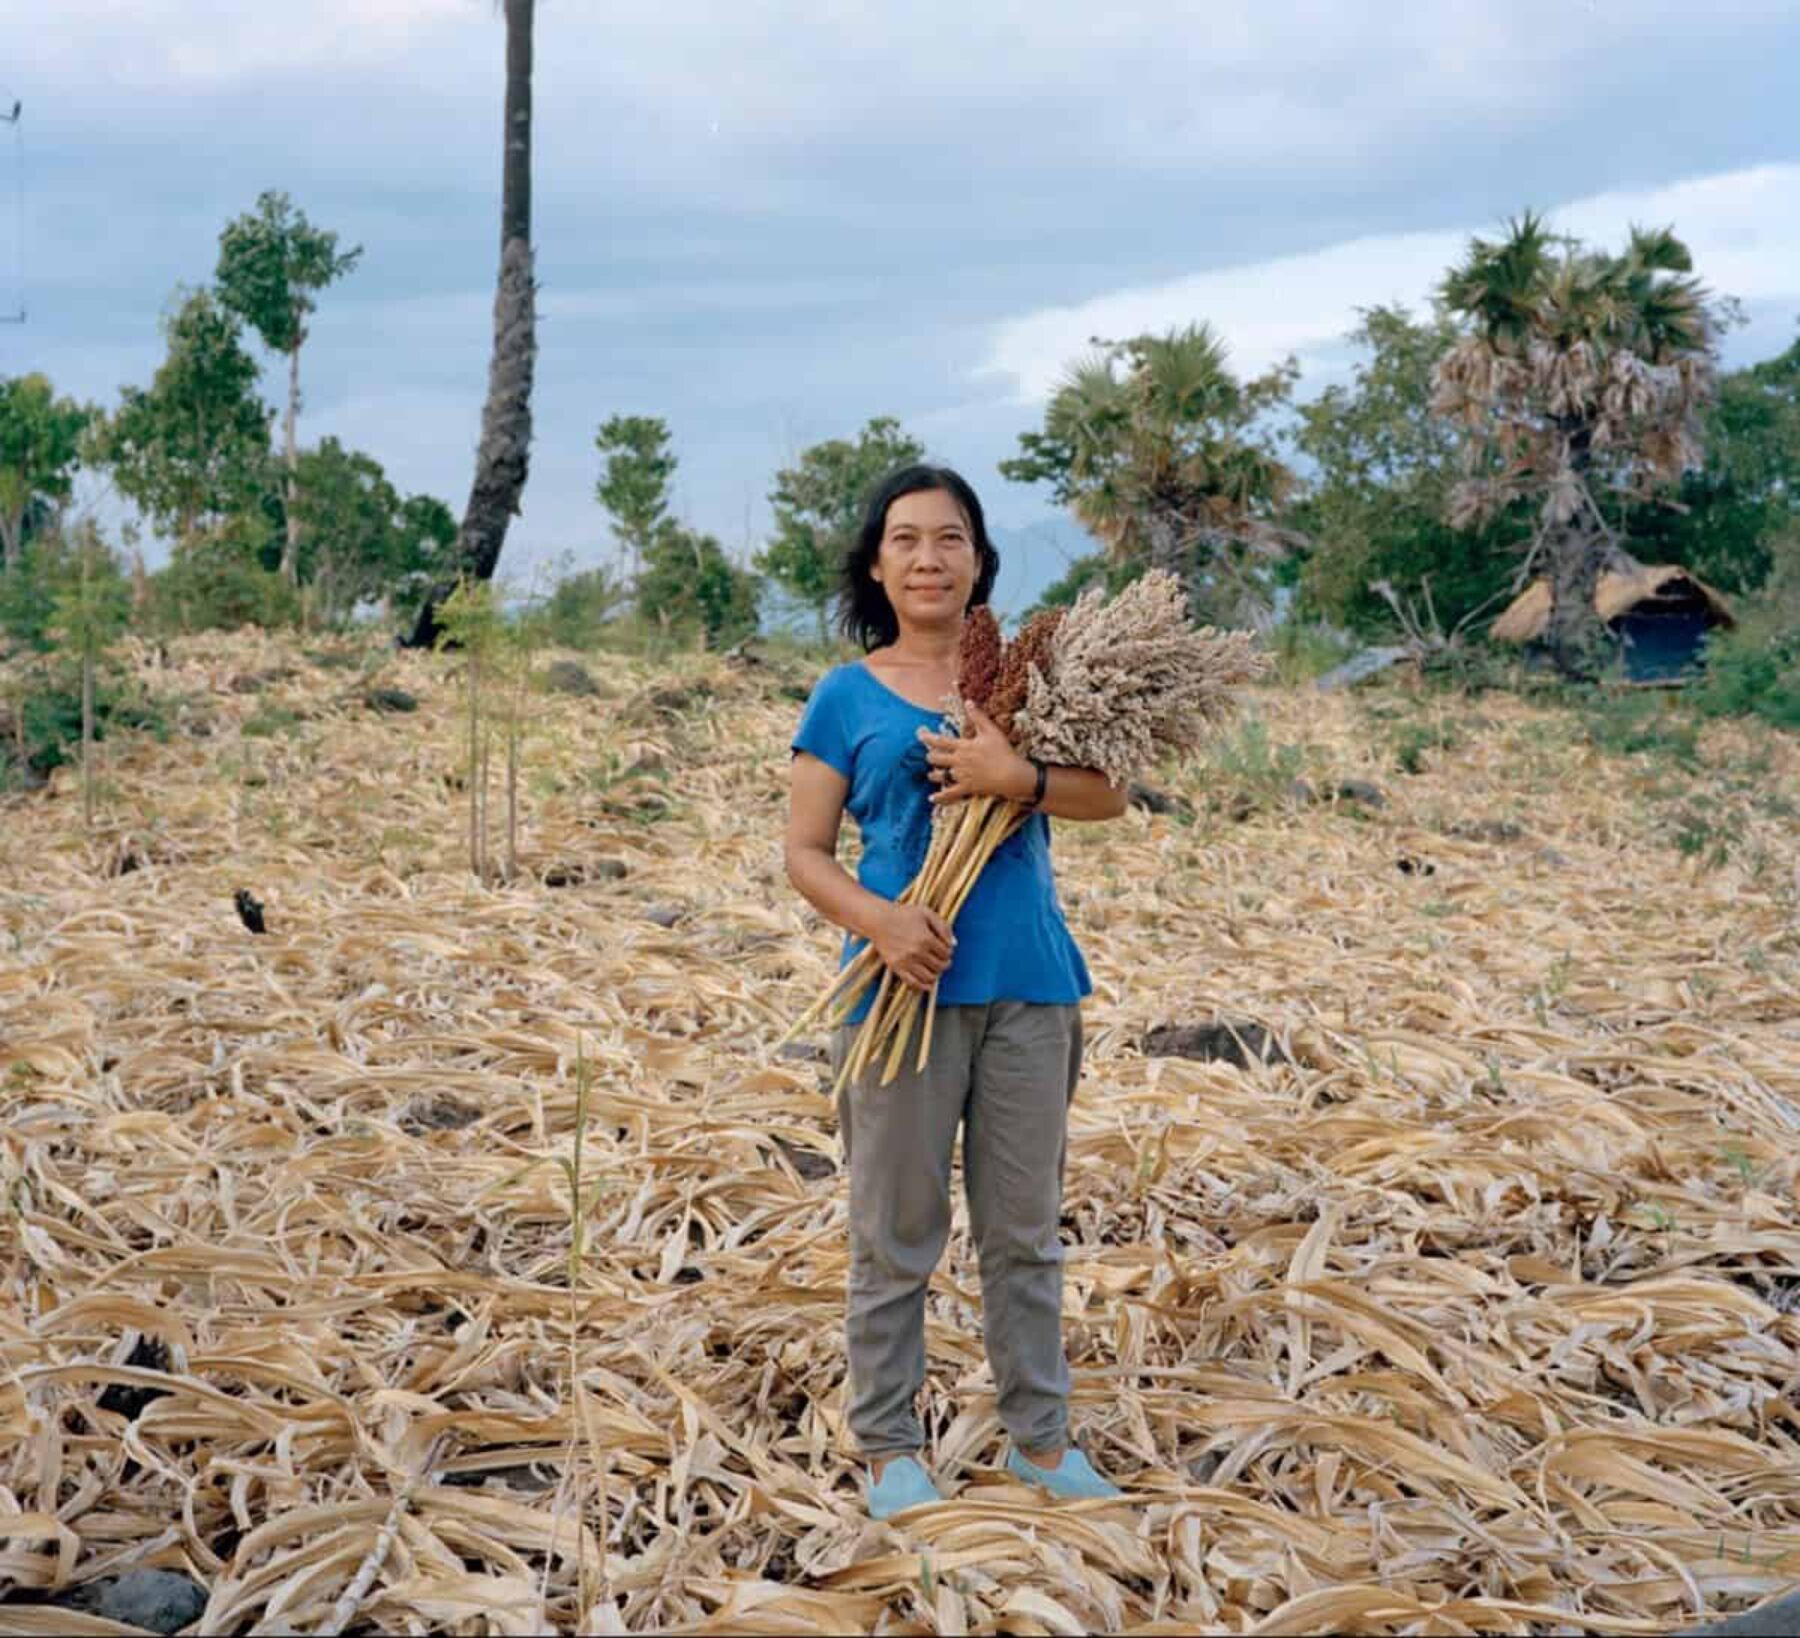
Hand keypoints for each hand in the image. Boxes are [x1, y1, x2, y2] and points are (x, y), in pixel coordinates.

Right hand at [872, 903, 954, 990]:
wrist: (878, 919)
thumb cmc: (902, 913)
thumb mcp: (926, 913)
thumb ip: (943, 927)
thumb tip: (954, 944)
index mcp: (926, 938)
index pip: (946, 953)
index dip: (948, 952)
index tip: (945, 950)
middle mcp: (917, 952)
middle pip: (940, 966)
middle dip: (944, 964)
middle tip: (941, 960)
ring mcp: (906, 961)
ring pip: (929, 977)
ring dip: (936, 975)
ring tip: (934, 969)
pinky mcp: (896, 967)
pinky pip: (913, 983)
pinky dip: (923, 987)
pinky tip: (927, 984)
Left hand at [919, 701, 1033, 806]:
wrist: (1012, 774)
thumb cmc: (1003, 751)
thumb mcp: (992, 731)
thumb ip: (978, 716)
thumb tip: (968, 701)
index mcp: (963, 746)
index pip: (940, 741)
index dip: (927, 737)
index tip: (919, 734)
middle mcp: (958, 761)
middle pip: (936, 758)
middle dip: (930, 756)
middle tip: (929, 755)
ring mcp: (961, 775)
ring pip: (940, 775)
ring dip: (934, 774)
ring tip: (932, 773)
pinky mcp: (967, 788)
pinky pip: (949, 794)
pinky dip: (940, 797)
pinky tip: (932, 798)